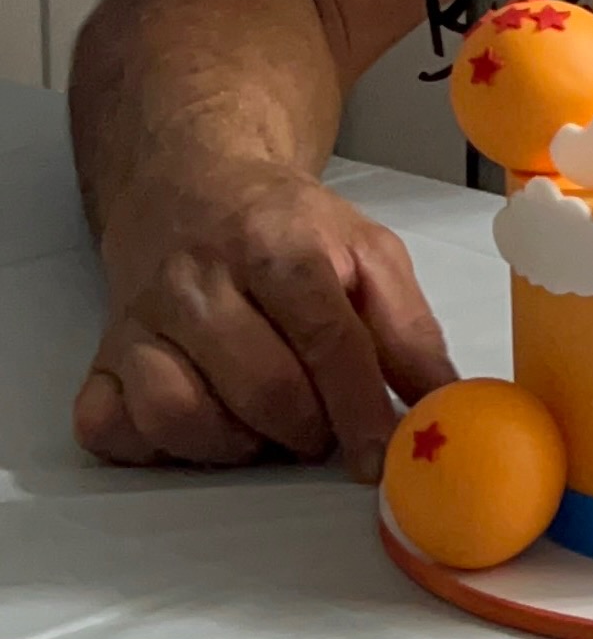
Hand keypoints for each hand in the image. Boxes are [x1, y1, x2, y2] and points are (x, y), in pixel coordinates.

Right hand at [75, 167, 453, 479]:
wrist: (189, 184)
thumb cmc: (281, 226)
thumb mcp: (365, 250)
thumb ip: (409, 327)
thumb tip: (443, 401)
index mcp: (274, 243)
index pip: (325, 337)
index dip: (358, 407)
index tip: (378, 454)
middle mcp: (198, 279)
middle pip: (260, 388)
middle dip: (306, 430)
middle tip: (321, 427)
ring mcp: (141, 318)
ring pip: (180, 416)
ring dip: (233, 442)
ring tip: (260, 421)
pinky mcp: (103, 354)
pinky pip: (113, 426)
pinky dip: (154, 443)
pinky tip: (195, 418)